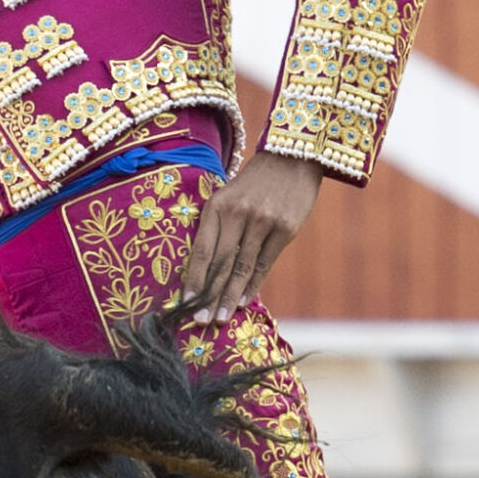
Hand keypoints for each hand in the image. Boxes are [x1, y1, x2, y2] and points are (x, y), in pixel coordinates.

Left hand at [181, 152, 322, 321]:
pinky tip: (244, 301)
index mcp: (217, 206)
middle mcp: (238, 214)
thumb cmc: (253, 183)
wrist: (292, 156)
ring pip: (242, 267)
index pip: (201, 250)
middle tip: (201, 321)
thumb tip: (206, 272)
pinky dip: (253, 284)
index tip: (185, 303)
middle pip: (220, 263)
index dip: (193, 279)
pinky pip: (265, 263)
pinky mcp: (285, 229)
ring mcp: (263, 222)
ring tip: (221, 318)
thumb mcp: (227, 196)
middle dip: (209, 296)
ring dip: (230, 296)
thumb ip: (217, 228)